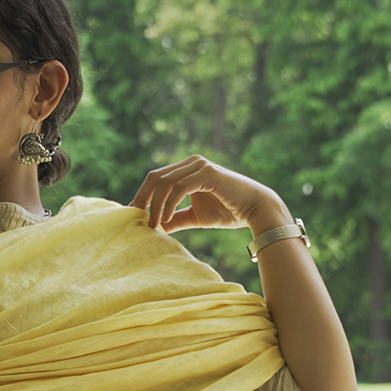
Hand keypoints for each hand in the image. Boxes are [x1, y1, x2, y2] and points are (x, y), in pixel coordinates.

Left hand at [132, 156, 286, 235]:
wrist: (255, 209)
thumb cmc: (228, 211)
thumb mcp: (194, 216)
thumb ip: (175, 218)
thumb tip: (155, 227)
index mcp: (186, 170)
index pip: (156, 179)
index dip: (142, 196)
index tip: (134, 217)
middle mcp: (191, 163)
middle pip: (155, 177)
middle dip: (143, 199)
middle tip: (138, 221)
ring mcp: (199, 166)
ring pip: (165, 183)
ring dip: (154, 205)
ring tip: (153, 225)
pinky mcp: (207, 173)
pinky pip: (178, 187)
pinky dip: (168, 204)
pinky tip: (165, 219)